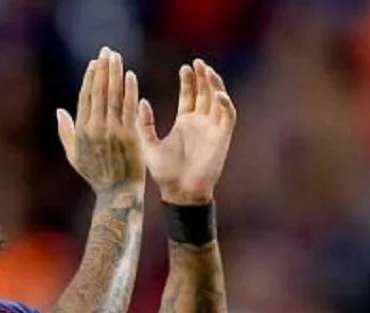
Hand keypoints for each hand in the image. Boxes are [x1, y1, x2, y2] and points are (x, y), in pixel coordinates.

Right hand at [57, 48, 144, 193]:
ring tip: (117, 57)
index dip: (91, 77)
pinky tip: (130, 76)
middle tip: (107, 51)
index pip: (86, 97)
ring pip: (114, 95)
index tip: (96, 62)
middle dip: (103, 69)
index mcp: (81, 130)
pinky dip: (130, 90)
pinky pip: (129, 107)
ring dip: (115, 74)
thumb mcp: (74, 156)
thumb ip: (66, 132)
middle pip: (99, 91)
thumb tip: (60, 111)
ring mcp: (113, 131)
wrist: (117, 194)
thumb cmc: (96, 176)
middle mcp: (96, 128)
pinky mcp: (130, 135)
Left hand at [137, 59, 236, 205]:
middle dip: (203, 77)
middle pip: (205, 93)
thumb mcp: (149, 144)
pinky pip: (228, 116)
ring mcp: (213, 129)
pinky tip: (217, 94)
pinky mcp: (223, 137)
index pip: (189, 95)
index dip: (189, 81)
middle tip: (198, 63)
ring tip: (208, 71)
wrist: (180, 193)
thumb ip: (145, 124)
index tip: (185, 67)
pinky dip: (225, 103)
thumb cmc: (164, 173)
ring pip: (219, 100)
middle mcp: (200, 123)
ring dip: (215, 85)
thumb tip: (141, 101)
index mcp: (184, 123)